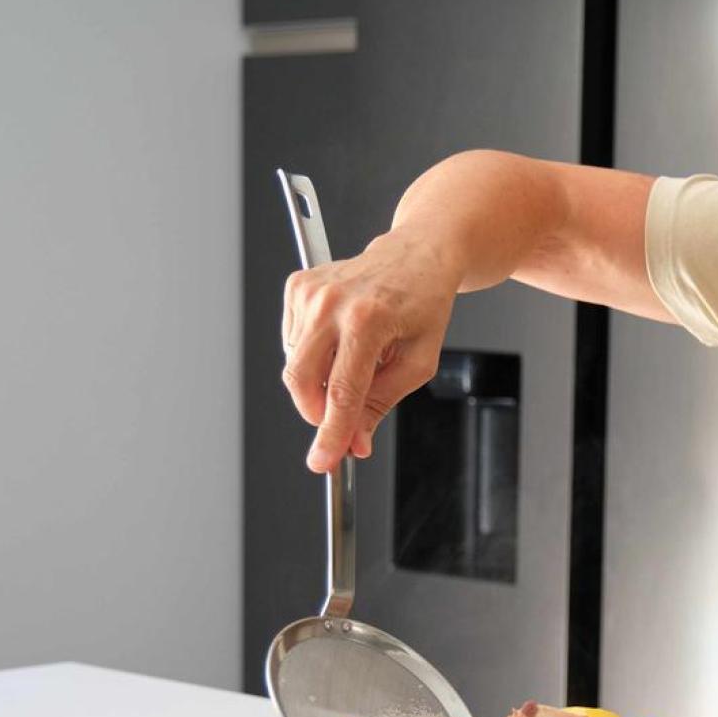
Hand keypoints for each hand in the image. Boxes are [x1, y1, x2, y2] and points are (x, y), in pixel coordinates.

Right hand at [281, 230, 458, 471]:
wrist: (418, 254)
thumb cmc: (424, 304)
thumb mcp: (419, 361)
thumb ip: (383, 403)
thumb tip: (355, 441)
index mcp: (368, 320)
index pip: (341, 391)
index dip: (331, 432)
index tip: (323, 461)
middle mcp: (332, 302)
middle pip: (302, 380)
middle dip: (317, 413)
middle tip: (342, 425)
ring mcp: (310, 292)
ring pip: (296, 364)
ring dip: (321, 379)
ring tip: (358, 359)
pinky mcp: (297, 287)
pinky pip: (293, 342)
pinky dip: (314, 354)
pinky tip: (342, 339)